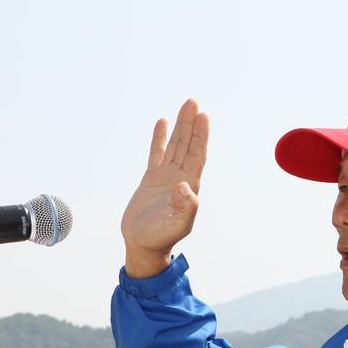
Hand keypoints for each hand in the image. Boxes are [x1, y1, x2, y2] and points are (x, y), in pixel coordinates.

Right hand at [121, 99, 209, 277]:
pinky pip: (156, 153)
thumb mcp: (177, 225)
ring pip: (174, 145)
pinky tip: (162, 123)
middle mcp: (180, 177)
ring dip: (180, 126)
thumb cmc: (162, 238)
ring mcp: (166, 177)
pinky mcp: (151, 179)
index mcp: (189, 186)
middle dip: (192, 124)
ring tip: (186, 106)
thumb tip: (184, 186)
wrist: (144, 245)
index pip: (198, 155)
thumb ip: (185, 207)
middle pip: (188, 145)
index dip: (201, 136)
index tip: (203, 116)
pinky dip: (159, 138)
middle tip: (194, 102)